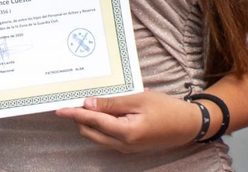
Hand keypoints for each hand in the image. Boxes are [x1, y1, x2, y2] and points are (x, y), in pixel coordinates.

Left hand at [54, 91, 205, 152]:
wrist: (188, 125)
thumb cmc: (166, 109)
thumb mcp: (139, 99)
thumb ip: (113, 103)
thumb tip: (88, 103)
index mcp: (125, 132)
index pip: (92, 121)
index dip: (74, 113)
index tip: (59, 108)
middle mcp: (122, 144)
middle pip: (90, 132)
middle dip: (79, 117)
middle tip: (74, 99)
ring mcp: (126, 148)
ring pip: (97, 135)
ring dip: (89, 121)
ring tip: (88, 101)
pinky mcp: (130, 146)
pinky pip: (108, 136)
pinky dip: (101, 124)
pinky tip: (105, 108)